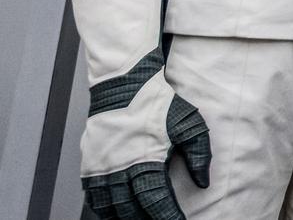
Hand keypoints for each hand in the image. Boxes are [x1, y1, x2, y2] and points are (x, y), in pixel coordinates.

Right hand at [80, 49, 211, 219]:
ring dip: (124, 217)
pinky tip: (115, 212)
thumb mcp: (189, 125)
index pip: (156, 202)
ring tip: (138, 219)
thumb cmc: (157, 104)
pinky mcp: (89, 164)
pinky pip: (93, 197)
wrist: (123, 85)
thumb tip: (203, 181)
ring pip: (109, 208)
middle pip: (130, 211)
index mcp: (144, 161)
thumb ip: (200, 155)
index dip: (167, 217)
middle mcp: (118, 169)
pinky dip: (104, 209)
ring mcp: (101, 168)